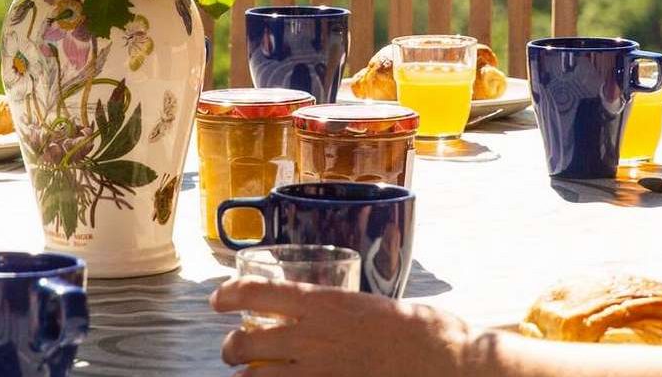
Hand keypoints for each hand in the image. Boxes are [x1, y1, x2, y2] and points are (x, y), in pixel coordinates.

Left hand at [210, 276, 472, 376]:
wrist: (443, 361)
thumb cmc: (418, 329)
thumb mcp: (370, 305)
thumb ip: (336, 311)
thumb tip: (319, 314)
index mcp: (322, 301)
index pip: (254, 293)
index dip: (227, 296)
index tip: (218, 300)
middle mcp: (309, 335)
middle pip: (242, 342)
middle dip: (231, 348)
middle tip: (235, 348)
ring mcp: (314, 371)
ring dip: (245, 376)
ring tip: (249, 375)